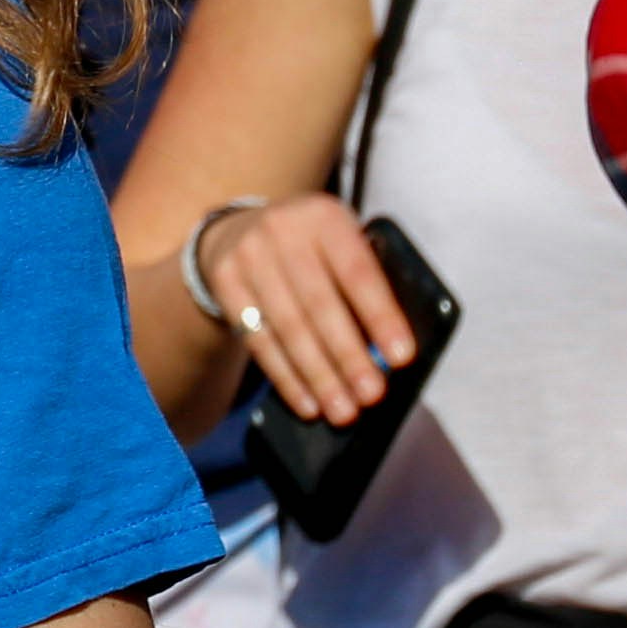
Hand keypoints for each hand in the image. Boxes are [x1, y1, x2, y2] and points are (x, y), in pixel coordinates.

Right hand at [197, 191, 416, 426]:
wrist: (238, 228)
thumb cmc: (311, 246)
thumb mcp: (339, 241)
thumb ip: (365, 279)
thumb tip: (387, 352)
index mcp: (326, 217)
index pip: (358, 272)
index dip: (381, 316)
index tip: (401, 357)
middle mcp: (283, 232)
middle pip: (320, 306)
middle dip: (348, 357)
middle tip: (372, 395)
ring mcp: (249, 258)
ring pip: (288, 329)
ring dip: (318, 376)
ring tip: (343, 410)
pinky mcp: (225, 284)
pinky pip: (258, 341)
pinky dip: (286, 378)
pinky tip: (307, 403)